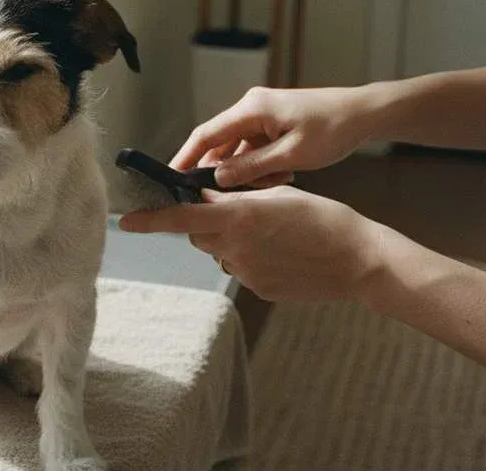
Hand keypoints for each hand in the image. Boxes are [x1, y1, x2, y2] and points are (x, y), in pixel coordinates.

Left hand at [118, 186, 389, 302]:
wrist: (359, 261)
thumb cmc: (324, 218)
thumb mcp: (278, 195)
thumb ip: (237, 198)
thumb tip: (207, 196)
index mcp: (239, 217)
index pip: (181, 217)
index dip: (150, 220)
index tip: (126, 222)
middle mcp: (236, 247)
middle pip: (198, 233)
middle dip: (204, 222)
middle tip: (235, 210)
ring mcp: (247, 272)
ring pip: (220, 252)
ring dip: (231, 241)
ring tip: (272, 233)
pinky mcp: (259, 289)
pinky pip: (242, 269)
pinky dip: (251, 258)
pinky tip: (282, 253)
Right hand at [171, 86, 380, 187]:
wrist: (364, 114)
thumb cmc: (333, 129)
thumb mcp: (291, 155)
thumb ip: (252, 168)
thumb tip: (218, 179)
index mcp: (251, 109)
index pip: (205, 135)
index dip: (185, 157)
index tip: (171, 178)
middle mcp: (251, 108)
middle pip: (220, 144)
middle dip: (224, 172)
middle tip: (229, 196)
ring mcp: (261, 115)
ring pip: (239, 150)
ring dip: (249, 171)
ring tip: (275, 182)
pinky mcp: (272, 124)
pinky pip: (254, 148)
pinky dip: (262, 165)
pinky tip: (283, 175)